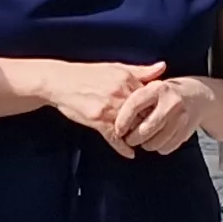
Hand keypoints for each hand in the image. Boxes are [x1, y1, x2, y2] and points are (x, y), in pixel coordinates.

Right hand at [39, 61, 158, 154]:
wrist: (59, 81)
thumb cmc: (87, 74)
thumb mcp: (116, 67)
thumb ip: (141, 70)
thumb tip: (163, 67)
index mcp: (127, 79)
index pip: (150, 98)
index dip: (156, 108)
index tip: (161, 115)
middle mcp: (120, 94)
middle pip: (144, 114)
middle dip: (150, 124)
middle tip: (155, 133)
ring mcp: (109, 109)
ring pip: (131, 127)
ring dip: (137, 137)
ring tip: (142, 142)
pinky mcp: (97, 121)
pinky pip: (114, 138)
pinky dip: (123, 148)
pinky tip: (129, 154)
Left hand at [104, 75, 204, 154]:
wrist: (198, 95)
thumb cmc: (166, 92)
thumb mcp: (152, 85)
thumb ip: (133, 94)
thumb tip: (111, 107)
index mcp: (158, 88)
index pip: (134, 106)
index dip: (123, 120)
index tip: (118, 130)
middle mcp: (171, 102)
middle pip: (146, 129)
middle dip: (133, 138)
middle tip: (128, 139)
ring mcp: (181, 118)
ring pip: (156, 142)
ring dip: (146, 145)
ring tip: (142, 140)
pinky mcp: (187, 130)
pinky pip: (167, 147)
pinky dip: (159, 148)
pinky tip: (156, 141)